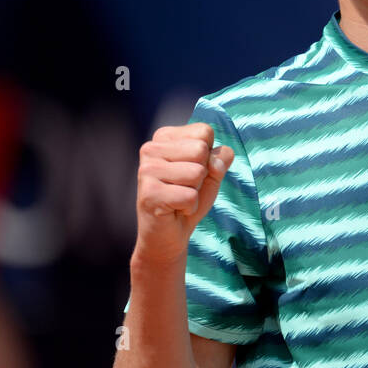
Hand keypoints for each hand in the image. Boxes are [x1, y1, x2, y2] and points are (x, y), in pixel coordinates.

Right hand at [134, 122, 233, 267]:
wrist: (170, 235)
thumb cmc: (190, 198)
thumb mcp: (212, 173)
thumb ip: (221, 158)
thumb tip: (216, 160)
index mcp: (164, 137)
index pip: (204, 131)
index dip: (209, 156)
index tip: (192, 171)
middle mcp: (150, 148)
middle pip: (201, 149)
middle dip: (202, 174)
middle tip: (186, 187)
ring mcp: (147, 170)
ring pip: (197, 172)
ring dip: (196, 192)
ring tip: (179, 198)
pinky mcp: (149, 194)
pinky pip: (190, 196)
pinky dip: (190, 207)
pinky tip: (175, 209)